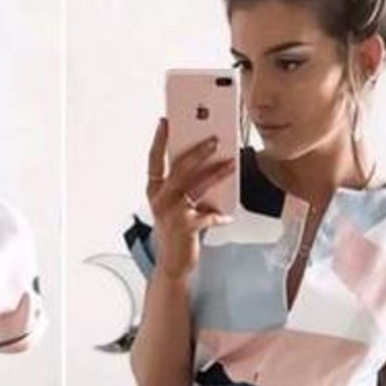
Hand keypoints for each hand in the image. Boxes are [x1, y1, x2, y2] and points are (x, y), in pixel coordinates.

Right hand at [146, 118, 235, 280]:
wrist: (172, 264)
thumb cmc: (175, 232)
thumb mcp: (174, 206)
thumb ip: (183, 187)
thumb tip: (206, 163)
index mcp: (154, 191)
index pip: (154, 160)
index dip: (159, 140)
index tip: (166, 121)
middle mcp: (160, 200)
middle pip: (179, 168)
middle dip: (198, 151)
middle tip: (214, 139)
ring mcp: (172, 213)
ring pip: (196, 186)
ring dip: (216, 174)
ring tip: (231, 164)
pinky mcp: (186, 227)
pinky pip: (208, 215)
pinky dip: (219, 215)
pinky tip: (227, 216)